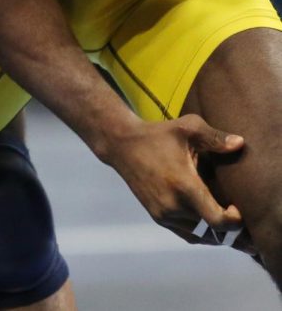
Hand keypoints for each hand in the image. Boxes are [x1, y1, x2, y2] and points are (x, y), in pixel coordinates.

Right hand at [111, 114, 243, 243]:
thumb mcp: (187, 128)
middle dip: (228, 227)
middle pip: (211, 231)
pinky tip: (208, 221)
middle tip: (239, 216)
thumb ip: (215, 137)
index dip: (235, 222)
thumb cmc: (158, 134)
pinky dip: (200, 231)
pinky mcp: (157, 216)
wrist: (123, 145)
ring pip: (199, 235)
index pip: (217, 221)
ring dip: (213, 231)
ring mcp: (164, 214)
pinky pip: (186, 233)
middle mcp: (173, 206)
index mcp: (184, 186)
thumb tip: (240, 144)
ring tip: (226, 219)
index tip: (240, 209)